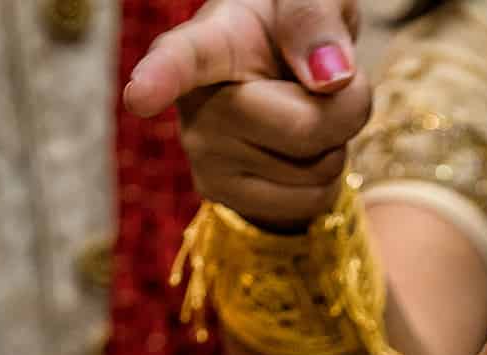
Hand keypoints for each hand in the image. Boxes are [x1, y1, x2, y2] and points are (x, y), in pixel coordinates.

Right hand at [124, 1, 368, 228]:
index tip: (140, 96)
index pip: (182, 60)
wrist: (284, 80)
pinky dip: (327, 180)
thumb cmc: (292, 30)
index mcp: (207, 42)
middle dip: (345, 108)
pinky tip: (298, 151)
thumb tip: (328, 78)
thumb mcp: (310, 0)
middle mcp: (194, 103)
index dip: (161, 78)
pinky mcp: (224, 197)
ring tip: (301, 112)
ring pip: (315, 171)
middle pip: (303, 128)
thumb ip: (315, 17)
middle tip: (323, 81)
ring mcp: (204, 156)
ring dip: (336, 144)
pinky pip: (312, 203)